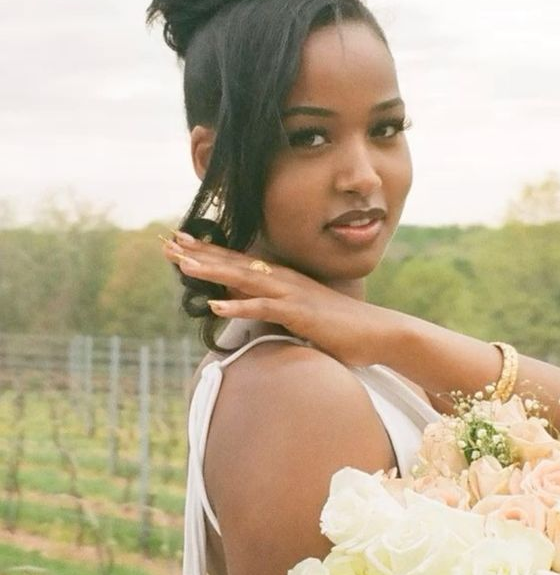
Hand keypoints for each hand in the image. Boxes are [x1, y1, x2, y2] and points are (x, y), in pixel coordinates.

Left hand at [160, 232, 392, 367]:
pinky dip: (239, 306)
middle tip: (165, 242)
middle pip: (233, 262)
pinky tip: (216, 305)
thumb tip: (246, 306)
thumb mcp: (299, 313)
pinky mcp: (300, 313)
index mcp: (281, 278)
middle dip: (198, 253)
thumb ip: (272, 306)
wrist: (378, 331)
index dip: (206, 251)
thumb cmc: (339, 326)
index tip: (177, 242)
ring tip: (181, 264)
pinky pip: (264, 308)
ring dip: (211, 271)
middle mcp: (283, 279)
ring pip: (243, 279)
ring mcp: (291, 294)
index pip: (236, 261)